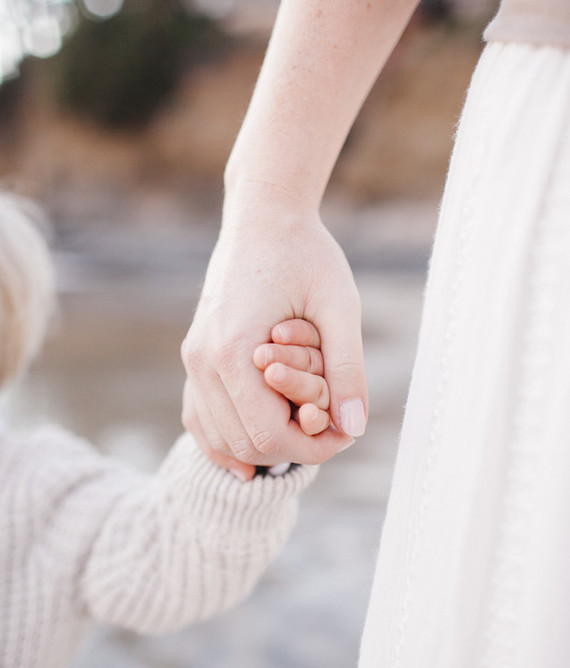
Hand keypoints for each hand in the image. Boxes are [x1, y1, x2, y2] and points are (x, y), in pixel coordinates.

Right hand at [181, 196, 367, 465]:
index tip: (343, 435)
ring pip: (217, 437)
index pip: (267, 437)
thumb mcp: (340, 307)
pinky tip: (253, 451)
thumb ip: (347, 370)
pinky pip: (199, 416)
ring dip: (261, 448)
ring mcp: (192, 358)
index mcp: (234, 351)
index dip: (311, 448)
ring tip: (303, 433)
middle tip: (330, 432)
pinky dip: (226, 439)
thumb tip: (354, 428)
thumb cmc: (307, 254)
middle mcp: (202, 360)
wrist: (264, 216)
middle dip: (291, 449)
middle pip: (243, 444)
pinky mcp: (195, 354)